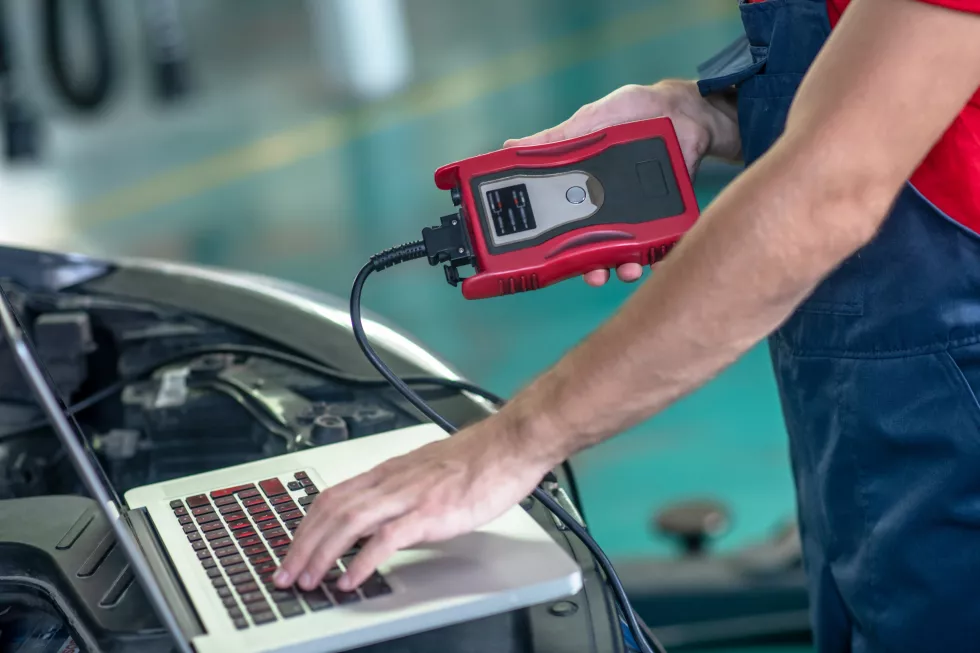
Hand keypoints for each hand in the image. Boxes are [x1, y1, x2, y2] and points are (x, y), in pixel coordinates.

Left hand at [273, 416, 553, 591]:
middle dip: (302, 545)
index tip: (292, 549)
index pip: (332, 496)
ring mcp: (408, 496)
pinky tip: (350, 579)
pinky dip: (362, 561)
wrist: (509, 444)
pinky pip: (386, 539)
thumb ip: (400, 491)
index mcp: (388, 472)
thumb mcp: (426, 472)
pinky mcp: (429, 513)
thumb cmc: (478, 458)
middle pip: (331, 511)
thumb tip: (383, 517)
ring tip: (308, 581)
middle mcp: (391, 481)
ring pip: (349, 523)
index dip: (305, 525)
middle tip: (285, 575)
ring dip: (322, 555)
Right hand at [504, 80, 738, 286]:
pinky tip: (658, 263)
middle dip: (595, 267)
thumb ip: (555, 139)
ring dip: (626, 266)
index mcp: (587, 191)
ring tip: (629, 269)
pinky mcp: (669, 212)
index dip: (560, 247)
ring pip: (630, 251)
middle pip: (599, 248)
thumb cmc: (633, 110)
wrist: (682, 108)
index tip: (549, 262)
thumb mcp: (588, 122)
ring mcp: (640, 213)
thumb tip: (510, 146)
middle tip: (594, 274)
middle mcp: (611, 208)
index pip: (569, 226)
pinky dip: (661, 255)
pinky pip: (664, 241)